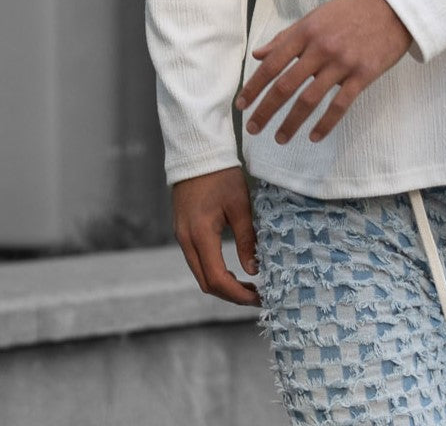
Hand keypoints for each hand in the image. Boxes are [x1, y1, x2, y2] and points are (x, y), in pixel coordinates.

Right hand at [172, 166, 260, 306]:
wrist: (197, 153)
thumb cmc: (221, 176)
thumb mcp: (240, 205)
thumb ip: (246, 239)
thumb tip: (254, 269)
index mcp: (200, 234)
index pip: (217, 279)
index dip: (238, 294)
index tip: (258, 297)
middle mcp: (186, 240)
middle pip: (206, 282)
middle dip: (231, 294)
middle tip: (256, 295)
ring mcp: (182, 237)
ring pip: (200, 273)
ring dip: (223, 284)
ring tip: (248, 285)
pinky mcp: (183, 231)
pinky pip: (197, 261)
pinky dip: (215, 271)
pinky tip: (232, 269)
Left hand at [235, 0, 411, 144]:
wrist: (394, 6)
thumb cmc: (352, 9)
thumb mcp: (316, 16)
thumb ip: (286, 37)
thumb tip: (258, 54)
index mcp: (306, 31)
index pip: (272, 64)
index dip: (254, 86)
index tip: (242, 105)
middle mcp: (321, 48)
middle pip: (286, 86)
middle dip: (266, 110)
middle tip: (253, 128)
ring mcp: (342, 63)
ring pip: (310, 100)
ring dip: (291, 122)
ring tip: (280, 138)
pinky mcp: (363, 74)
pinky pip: (340, 105)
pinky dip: (325, 124)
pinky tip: (314, 136)